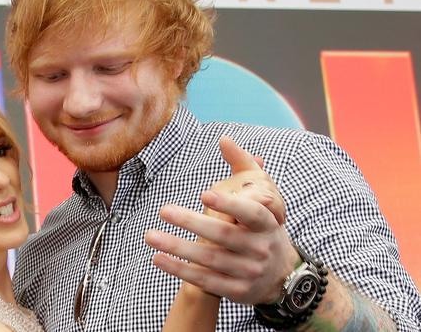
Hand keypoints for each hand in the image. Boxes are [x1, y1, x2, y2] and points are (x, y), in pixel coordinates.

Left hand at [145, 136, 298, 304]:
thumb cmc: (261, 228)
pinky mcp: (236, 291)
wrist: (281, 276)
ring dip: (178, 248)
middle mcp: (259, 249)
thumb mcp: (263, 198)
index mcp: (267, 223)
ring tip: (151, 236)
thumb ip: (243, 166)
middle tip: (164, 211)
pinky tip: (158, 258)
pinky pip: (204, 281)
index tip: (205, 194)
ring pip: (209, 260)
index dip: (229, 204)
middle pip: (223, 236)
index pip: (251, 213)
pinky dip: (180, 270)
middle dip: (192, 223)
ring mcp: (248, 272)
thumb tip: (224, 139)